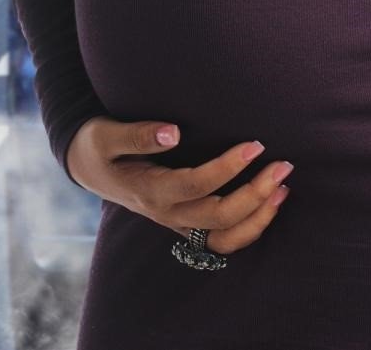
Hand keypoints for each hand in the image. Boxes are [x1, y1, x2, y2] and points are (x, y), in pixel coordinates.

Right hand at [66, 116, 292, 255]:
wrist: (87, 167)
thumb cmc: (97, 146)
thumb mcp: (105, 134)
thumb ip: (137, 134)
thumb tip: (173, 132)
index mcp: (148, 190)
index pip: (195, 185)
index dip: (227, 168)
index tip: (254, 145)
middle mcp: (165, 213)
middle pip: (218, 216)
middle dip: (256, 194)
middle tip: (283, 165)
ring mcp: (176, 222)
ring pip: (225, 238)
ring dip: (258, 218)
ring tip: (283, 189)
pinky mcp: (185, 223)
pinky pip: (222, 239)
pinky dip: (250, 227)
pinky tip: (269, 203)